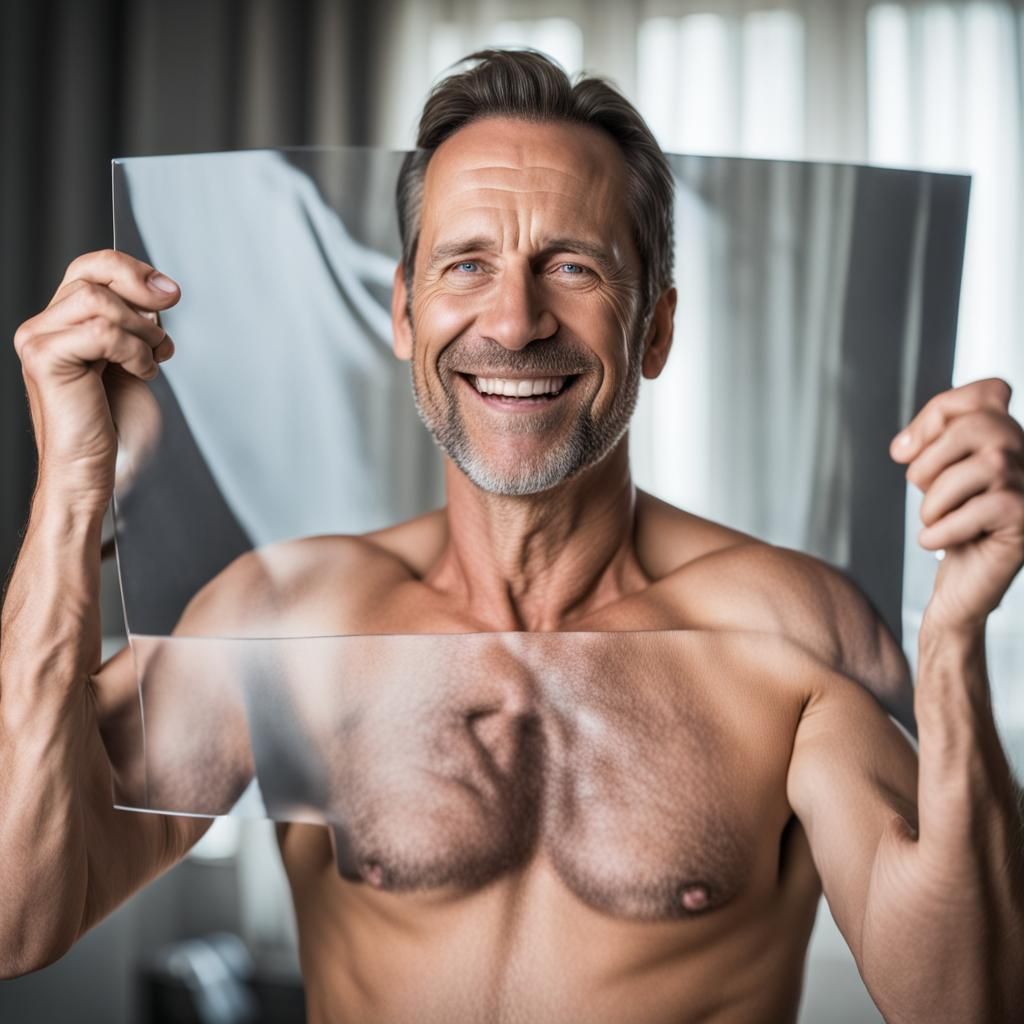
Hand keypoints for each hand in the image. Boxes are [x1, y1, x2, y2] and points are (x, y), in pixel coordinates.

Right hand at [13, 250, 179, 508]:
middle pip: (93, 275)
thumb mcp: (133, 359)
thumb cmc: (111, 424)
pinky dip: (134, 352)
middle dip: (141, 297)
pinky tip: (140, 374)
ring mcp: (39, 341)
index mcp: (63, 322)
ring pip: (99, 302)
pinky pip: (102, 331)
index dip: (132, 270)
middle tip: (164, 332)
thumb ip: (137, 322)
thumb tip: (158, 290)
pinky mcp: (47, 360)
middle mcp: (44, 326)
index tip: (168, 292)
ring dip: (141, 331)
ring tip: (150, 361)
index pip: (92, 267)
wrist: (91, 470)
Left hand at [890, 378, 1023, 633]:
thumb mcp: (935, 475)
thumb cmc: (952, 526)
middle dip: (930, 461)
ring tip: (934, 520)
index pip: (987, 392)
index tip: (907, 451)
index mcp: (1008, 437)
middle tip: (923, 491)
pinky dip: (942, 529)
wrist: (962, 585)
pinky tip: (937, 540)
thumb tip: (904, 448)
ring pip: (979, 468)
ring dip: (934, 501)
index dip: (938, 414)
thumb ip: (926, 444)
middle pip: (976, 426)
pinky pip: (979, 511)